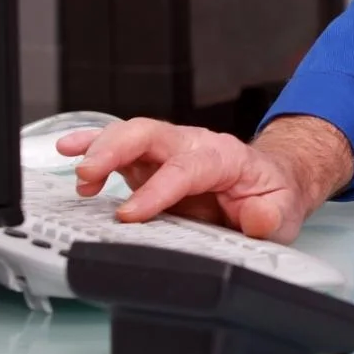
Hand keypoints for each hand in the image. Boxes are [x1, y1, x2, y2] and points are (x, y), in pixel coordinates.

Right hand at [55, 115, 353, 243]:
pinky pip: (120, 149)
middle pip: (153, 135)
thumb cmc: (272, 194)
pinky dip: (93, 146)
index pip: (187, 167)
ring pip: (131, 136)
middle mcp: (192, 146)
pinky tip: (70, 153)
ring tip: (76, 170)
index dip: (157, 188)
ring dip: (100, 147)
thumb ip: (271, 216)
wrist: (271, 180)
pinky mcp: (152, 163)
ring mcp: (169, 152)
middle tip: (88, 174)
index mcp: (224, 157)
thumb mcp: (283, 211)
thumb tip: (258, 218)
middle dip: (117, 150)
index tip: (130, 213)